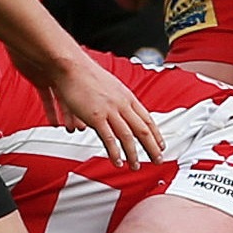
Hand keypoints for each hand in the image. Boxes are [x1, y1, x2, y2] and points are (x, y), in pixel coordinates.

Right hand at [48, 55, 163, 166]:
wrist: (70, 65)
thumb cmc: (85, 74)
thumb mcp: (109, 85)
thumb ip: (116, 100)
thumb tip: (118, 111)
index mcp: (127, 96)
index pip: (147, 118)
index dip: (156, 134)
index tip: (161, 145)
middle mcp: (122, 104)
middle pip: (143, 129)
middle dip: (152, 147)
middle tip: (158, 160)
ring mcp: (110, 110)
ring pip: (128, 136)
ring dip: (134, 154)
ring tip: (136, 166)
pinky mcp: (96, 116)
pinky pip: (109, 138)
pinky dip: (114, 152)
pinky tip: (117, 161)